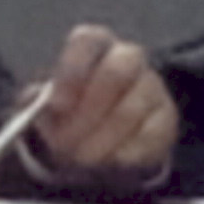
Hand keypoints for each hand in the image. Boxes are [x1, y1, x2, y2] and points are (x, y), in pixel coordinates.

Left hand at [27, 25, 179, 175]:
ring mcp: (152, 86)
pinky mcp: (167, 118)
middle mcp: (128, 57)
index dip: (72, 70)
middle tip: (66, 142)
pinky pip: (151, 135)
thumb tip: (36, 105)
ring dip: (101, 139)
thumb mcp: (44, 102)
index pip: (87, 41)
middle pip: (117, 71)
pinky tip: (108, 162)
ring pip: (132, 109)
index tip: (56, 104)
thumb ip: (37, 101)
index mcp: (94, 45)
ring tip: (80, 159)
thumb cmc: (68, 109)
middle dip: (88, 111)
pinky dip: (126, 153)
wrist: (98, 135)